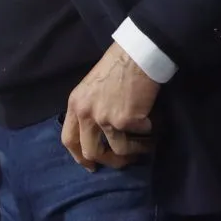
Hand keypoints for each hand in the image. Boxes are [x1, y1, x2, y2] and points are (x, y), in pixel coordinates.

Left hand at [62, 42, 159, 169]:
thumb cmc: (117, 65)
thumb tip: (97, 131)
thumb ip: (90, 108)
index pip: (68, 139)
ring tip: (145, 144)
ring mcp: (105, 118)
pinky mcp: (124, 120)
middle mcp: (86, 114)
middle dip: (108, 160)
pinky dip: (148, 133)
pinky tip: (153, 123)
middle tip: (123, 161)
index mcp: (75, 104)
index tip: (90, 165)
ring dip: (134, 151)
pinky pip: (140, 136)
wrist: (136, 54)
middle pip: (90, 151)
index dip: (79, 156)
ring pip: (118, 150)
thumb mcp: (92, 86)